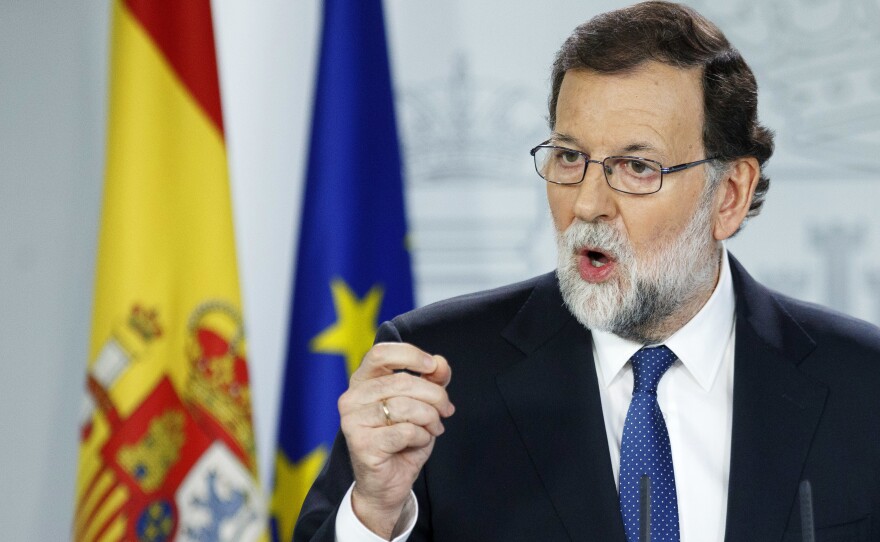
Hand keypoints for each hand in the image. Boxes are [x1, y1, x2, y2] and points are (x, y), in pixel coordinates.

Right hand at [338, 342, 453, 538]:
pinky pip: (405, 431)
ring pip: (406, 407)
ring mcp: (353, 421)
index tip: (433, 367)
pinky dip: (421, 436)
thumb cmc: (403, 439)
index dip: (411, 355)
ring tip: (433, 427)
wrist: (387, 484)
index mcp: (363, 381)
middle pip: (402, 382)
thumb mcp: (422, 404)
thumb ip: (432, 380)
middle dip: (434, 396)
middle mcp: (352, 398)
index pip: (381, 353)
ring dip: (430, 418)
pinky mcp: (361, 443)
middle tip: (446, 410)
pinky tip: (418, 442)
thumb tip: (440, 363)